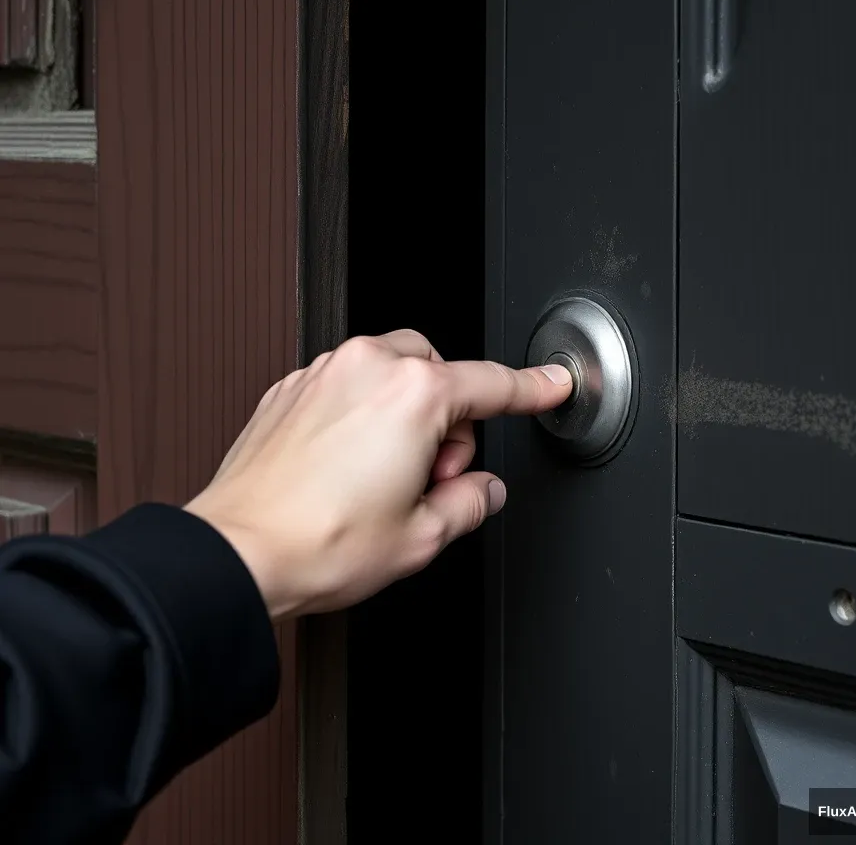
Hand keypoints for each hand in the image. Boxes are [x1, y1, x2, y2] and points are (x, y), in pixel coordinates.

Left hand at [185, 329, 572, 620]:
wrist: (236, 554)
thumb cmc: (318, 543)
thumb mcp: (421, 536)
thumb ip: (469, 503)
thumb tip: (481, 490)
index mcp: (414, 396)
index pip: (493, 384)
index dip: (531, 388)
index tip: (551, 383)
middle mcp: (367, 368)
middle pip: (439, 372)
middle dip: (449, 420)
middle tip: (431, 477)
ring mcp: (323, 373)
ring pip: (391, 372)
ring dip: (405, 412)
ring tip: (385, 475)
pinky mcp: (291, 388)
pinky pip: (347, 383)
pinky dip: (363, 412)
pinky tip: (349, 465)